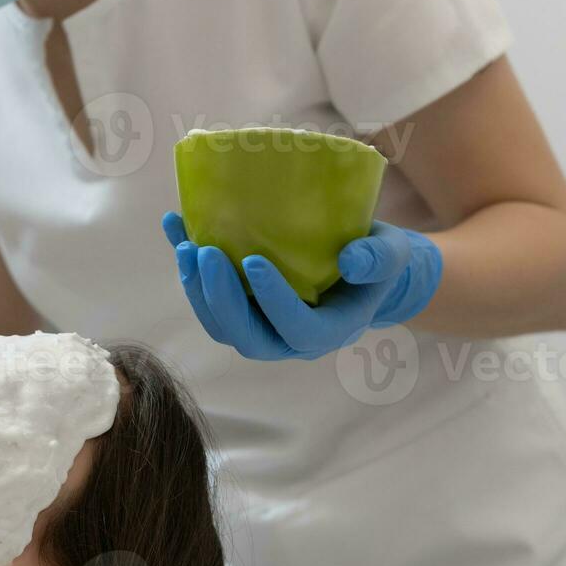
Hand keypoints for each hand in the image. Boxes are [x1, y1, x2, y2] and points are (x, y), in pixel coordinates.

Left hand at [162, 213, 443, 360]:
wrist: (360, 267)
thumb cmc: (378, 261)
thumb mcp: (392, 255)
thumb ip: (377, 259)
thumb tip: (350, 261)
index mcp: (327, 331)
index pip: (298, 328)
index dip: (273, 301)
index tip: (254, 261)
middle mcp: (288, 339)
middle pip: (247, 336)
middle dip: (221, 299)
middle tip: (206, 253)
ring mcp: (261, 326)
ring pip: (221, 324)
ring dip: (198, 289)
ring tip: (186, 245)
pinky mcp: (242, 307)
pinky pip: (208, 296)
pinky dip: (189, 265)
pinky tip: (174, 225)